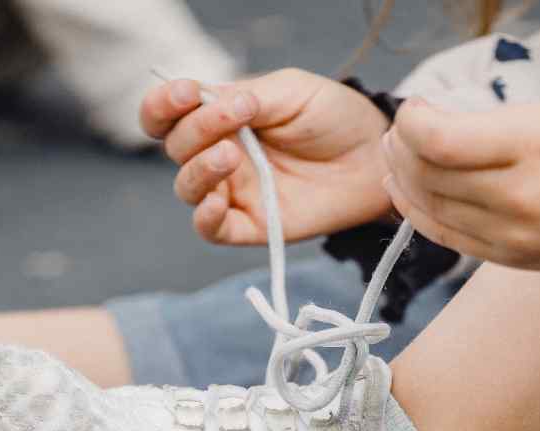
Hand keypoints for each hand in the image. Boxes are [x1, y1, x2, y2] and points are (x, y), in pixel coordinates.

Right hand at [140, 68, 391, 244]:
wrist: (376, 155)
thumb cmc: (334, 117)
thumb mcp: (290, 91)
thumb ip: (246, 96)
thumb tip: (205, 101)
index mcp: (219, 118)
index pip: (168, 114)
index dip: (163, 104)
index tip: (186, 93)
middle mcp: (219, 154)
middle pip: (176, 147)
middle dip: (197, 129)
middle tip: (240, 116)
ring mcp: (234, 191)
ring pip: (187, 188)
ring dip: (199, 169)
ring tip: (231, 155)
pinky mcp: (253, 225)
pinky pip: (212, 229)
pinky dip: (206, 218)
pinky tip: (217, 202)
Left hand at [382, 100, 539, 278]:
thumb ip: (486, 124)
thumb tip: (425, 126)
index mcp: (530, 151)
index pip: (441, 142)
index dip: (411, 123)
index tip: (414, 108)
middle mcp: (517, 200)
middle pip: (429, 176)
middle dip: (401, 148)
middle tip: (398, 130)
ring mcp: (509, 237)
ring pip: (430, 208)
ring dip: (402, 179)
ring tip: (394, 156)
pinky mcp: (505, 259)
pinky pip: (444, 237)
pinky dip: (416, 212)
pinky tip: (404, 192)